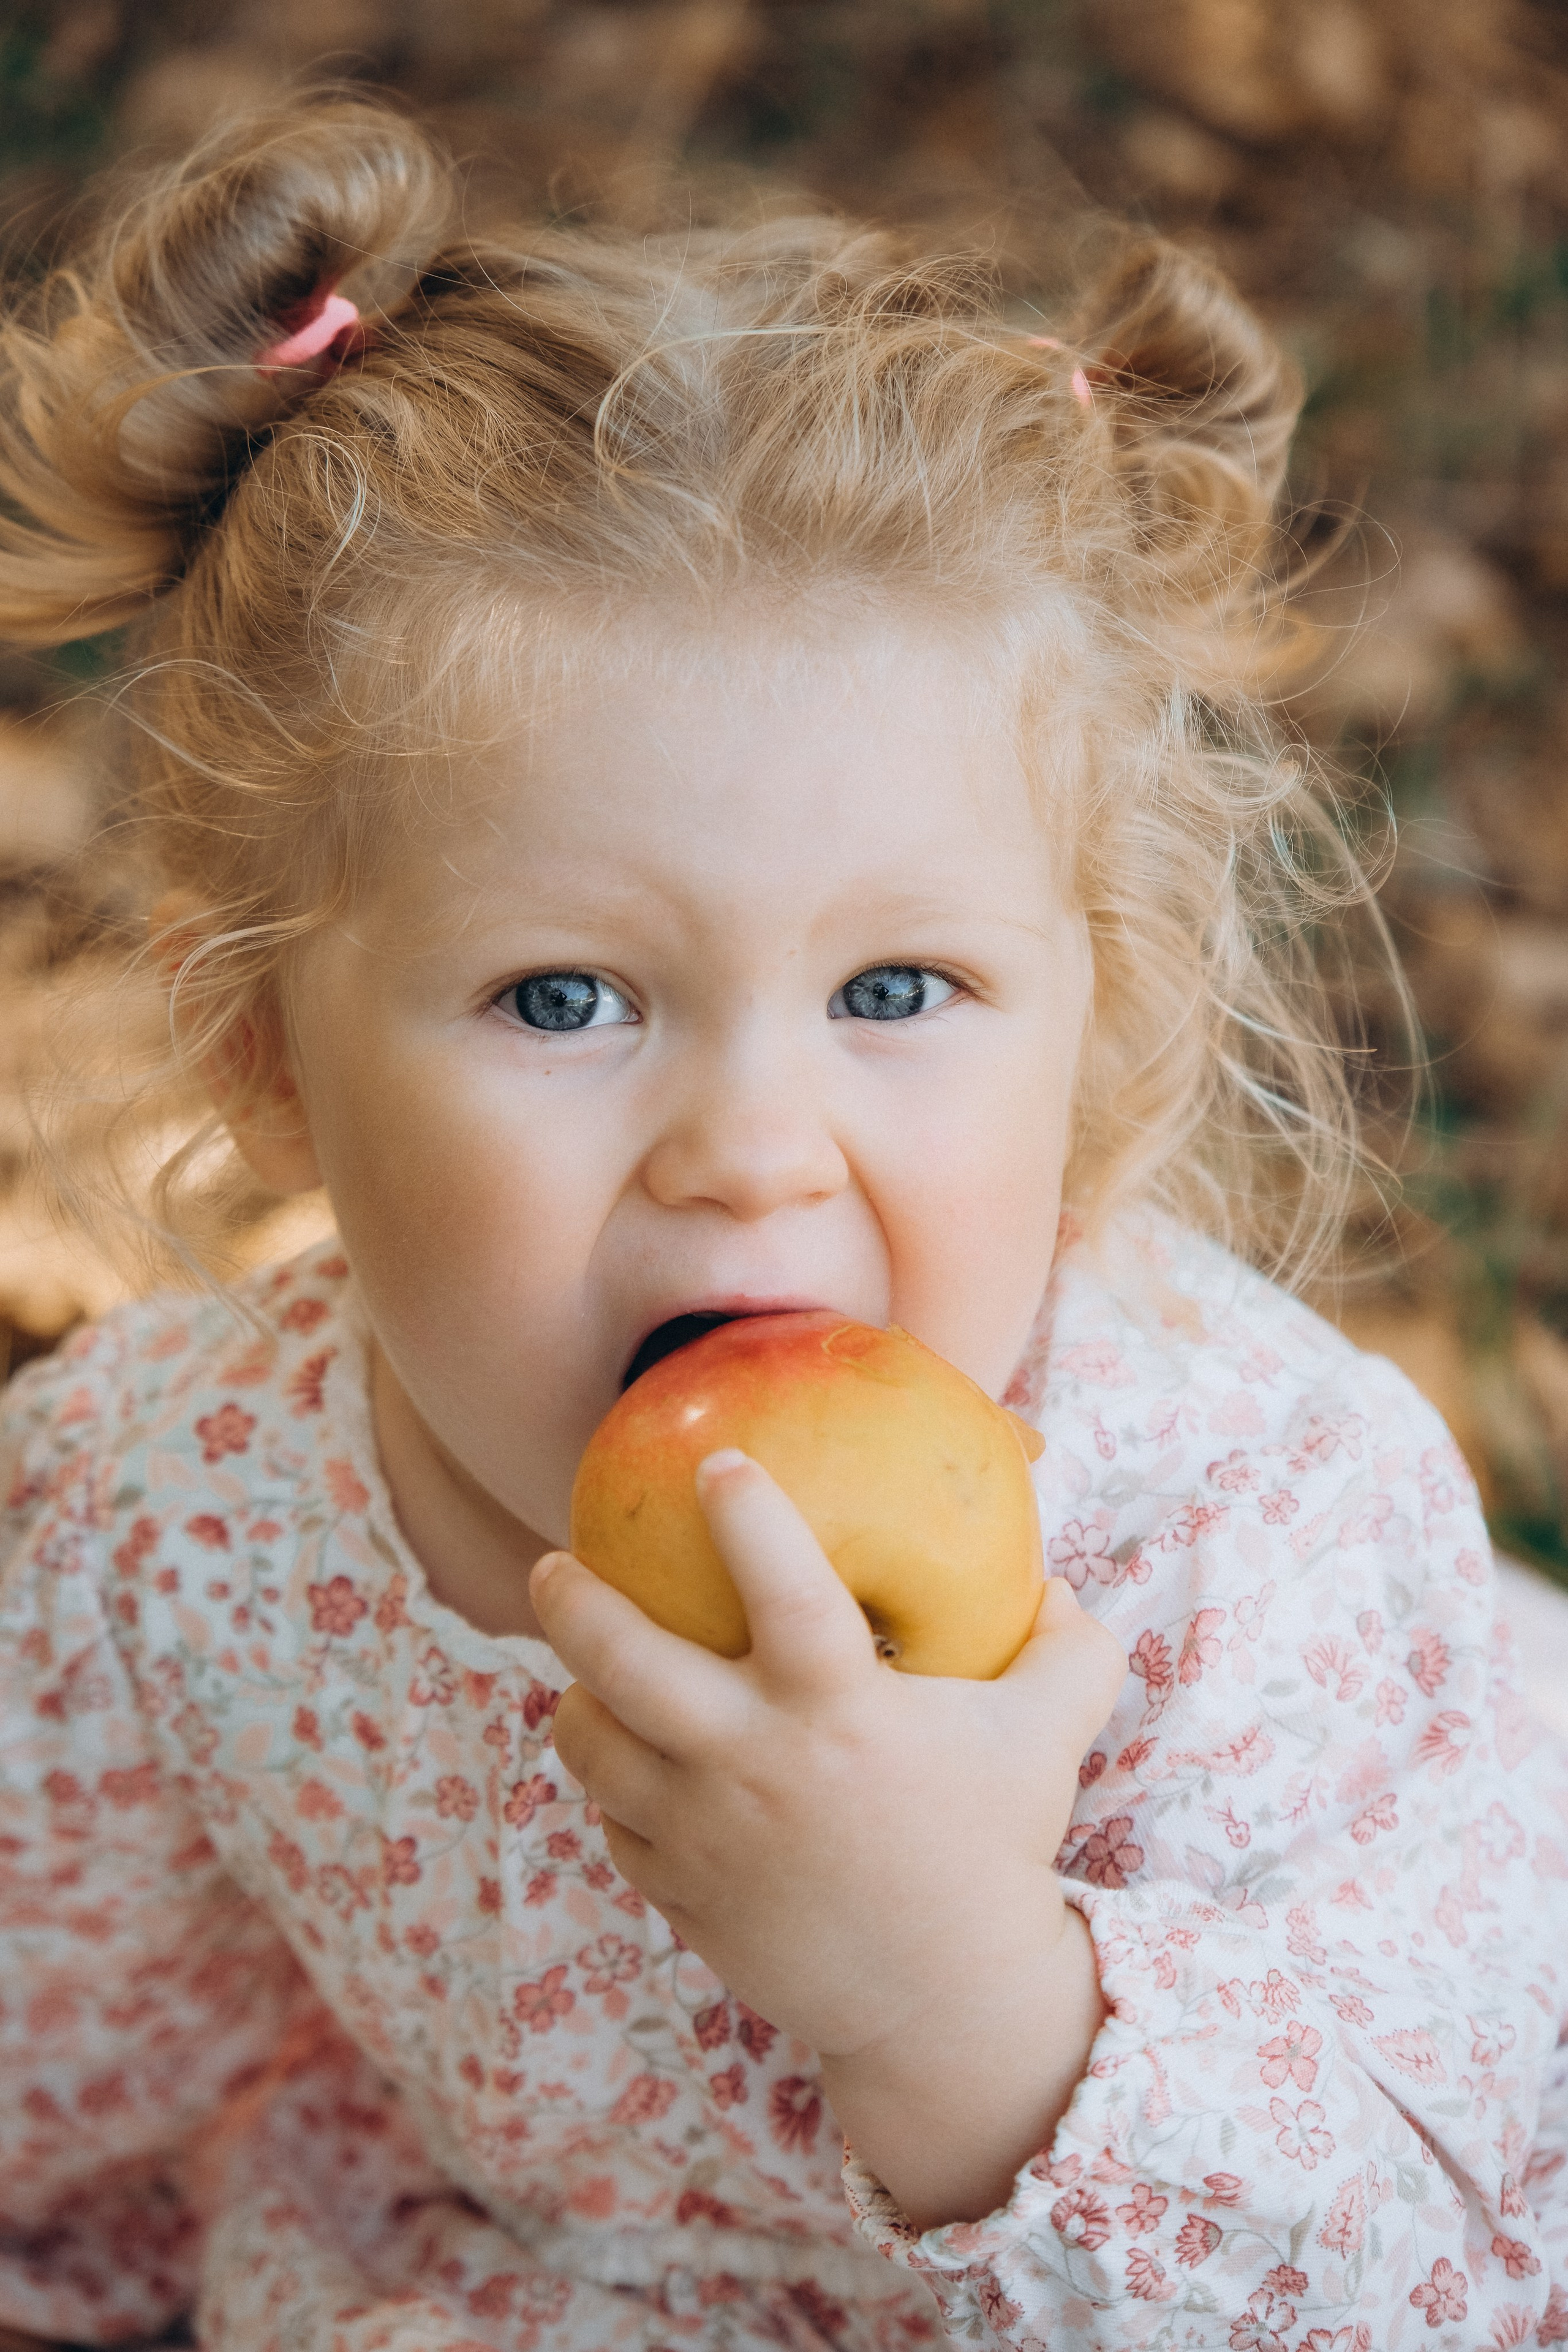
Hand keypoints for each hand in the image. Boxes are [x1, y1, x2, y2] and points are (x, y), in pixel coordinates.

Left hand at [532, 1449, 1125, 2225]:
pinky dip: (614, 1784)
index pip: (781, 1585)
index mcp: (839, 1710)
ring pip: (591, 1744)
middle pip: (625, 1663)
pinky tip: (632, 1760)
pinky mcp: (678, 1892)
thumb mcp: (1049, 1740)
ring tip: (582, 1668)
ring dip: (577, 1696)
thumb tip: (1060, 1584)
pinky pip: (614, 1820)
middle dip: (572, 1600)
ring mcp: (702, 1833)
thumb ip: (1068, 1652)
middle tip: (551, 1561)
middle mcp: (752, 1763)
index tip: (715, 1462)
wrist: (944, 2005)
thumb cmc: (996, 1852)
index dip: (745, 1515)